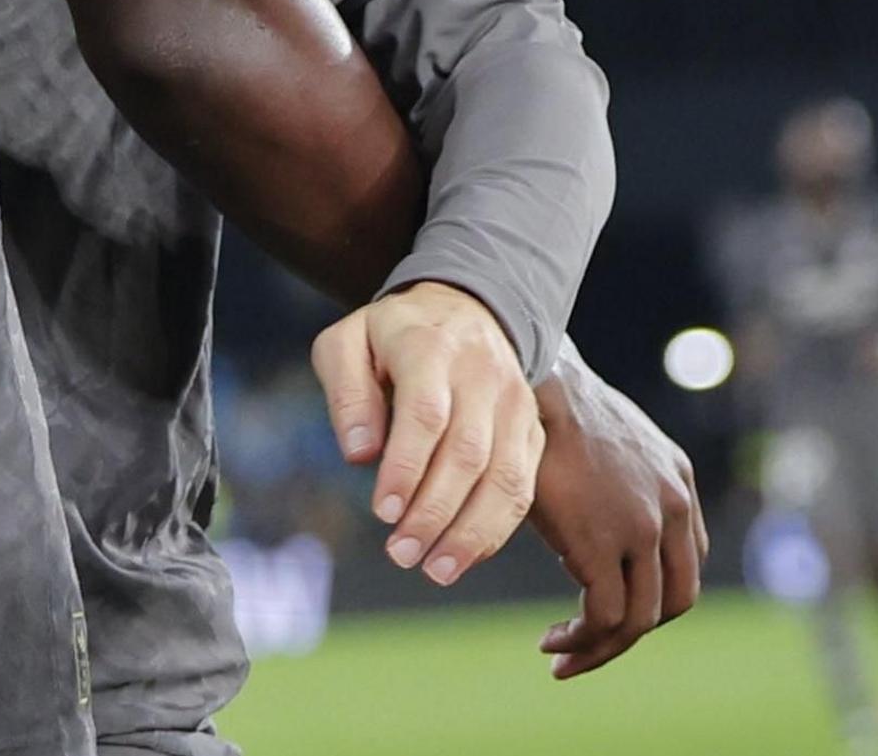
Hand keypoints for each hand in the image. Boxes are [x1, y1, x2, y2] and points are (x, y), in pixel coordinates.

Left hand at [314, 282, 544, 584]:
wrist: (466, 307)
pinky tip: (464, 556)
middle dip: (435, 512)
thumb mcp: (346, 342)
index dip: (407, 468)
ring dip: (471, 532)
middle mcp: (482, 374)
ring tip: (435, 570)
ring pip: (505, 477)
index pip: (426, 414)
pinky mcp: (532, 429)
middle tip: (401, 554)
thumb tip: (359, 455)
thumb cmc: (391, 336)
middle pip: (467, 453)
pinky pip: (523, 487)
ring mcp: (514, 403)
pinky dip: (496, 528)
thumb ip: (345, 393)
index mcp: (430, 346)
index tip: (383, 512)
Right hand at [526, 352, 704, 677]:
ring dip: (602, 648)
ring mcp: (643, 527)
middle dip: (634, 634)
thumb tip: (587, 514)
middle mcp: (673, 507)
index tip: (606, 610)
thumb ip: (613, 484)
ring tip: (562, 655)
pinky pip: (606, 617)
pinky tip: (553, 642)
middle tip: (590, 647)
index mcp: (677, 481)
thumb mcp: (604, 445)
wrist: (530, 379)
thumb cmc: (550, 406)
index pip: (684, 564)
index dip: (651, 598)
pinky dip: (582, 641)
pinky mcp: (604, 543)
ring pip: (642, 619)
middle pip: (677, 600)